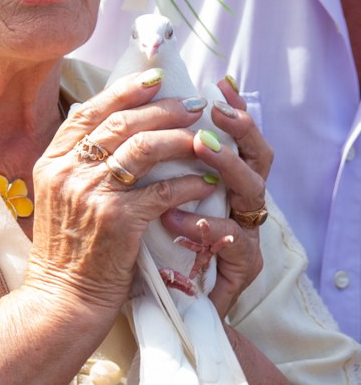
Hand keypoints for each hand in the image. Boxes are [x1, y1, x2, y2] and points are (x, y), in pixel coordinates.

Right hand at [25, 70, 226, 320]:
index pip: (87, 113)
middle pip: (120, 123)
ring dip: (181, 138)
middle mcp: (67, 172)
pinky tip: (206, 181)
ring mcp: (92, 194)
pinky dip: (190, 182)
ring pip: (144, 147)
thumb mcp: (57, 199)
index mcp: (50, 163)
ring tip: (205, 137)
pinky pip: (165, 189)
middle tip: (194, 105)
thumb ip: (77, 167)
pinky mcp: (119, 219)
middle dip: (163, 109)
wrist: (61, 298)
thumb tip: (111, 134)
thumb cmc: (66, 252)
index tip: (155, 79)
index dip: (124, 91)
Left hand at [162, 77, 273, 313]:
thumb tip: (128, 113)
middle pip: (256, 158)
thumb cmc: (147, 242)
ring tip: (199, 156)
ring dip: (225, 170)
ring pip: (251, 194)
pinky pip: (232, 244)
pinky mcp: (240, 269)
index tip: (221, 83)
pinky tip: (177, 221)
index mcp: (221, 182)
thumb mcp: (147, 196)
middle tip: (214, 113)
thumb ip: (151, 162)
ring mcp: (244, 234)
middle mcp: (239, 204)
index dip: (234, 111)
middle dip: (239, 132)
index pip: (237, 138)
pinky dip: (207, 229)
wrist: (156, 301)